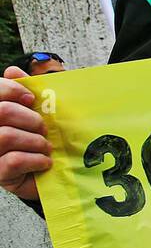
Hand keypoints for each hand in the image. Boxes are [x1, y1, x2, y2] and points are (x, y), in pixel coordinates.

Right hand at [0, 67, 52, 201]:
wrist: (49, 176)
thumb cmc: (40, 140)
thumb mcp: (39, 114)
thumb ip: (27, 91)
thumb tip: (12, 71)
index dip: (12, 90)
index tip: (31, 99)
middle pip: (2, 112)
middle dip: (31, 119)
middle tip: (44, 129)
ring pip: (7, 136)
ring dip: (36, 142)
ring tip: (46, 147)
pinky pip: (14, 160)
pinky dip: (36, 160)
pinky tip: (44, 162)